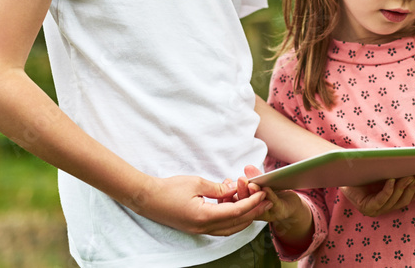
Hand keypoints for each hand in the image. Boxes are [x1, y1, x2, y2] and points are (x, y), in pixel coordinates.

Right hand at [126, 174, 271, 236]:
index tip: (263, 193)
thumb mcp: (197, 183)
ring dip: (243, 216)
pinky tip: (233, 204)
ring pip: (229, 228)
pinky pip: (219, 226)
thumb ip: (218, 188)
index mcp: (205, 217)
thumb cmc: (169, 189)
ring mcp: (199, 230)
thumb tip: (235, 188)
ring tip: (254, 203)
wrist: (147, 198)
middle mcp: (204, 228)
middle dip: (253, 212)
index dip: (252, 202)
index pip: (236, 211)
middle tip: (267, 201)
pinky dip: (230, 217)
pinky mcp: (195, 228)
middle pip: (236, 223)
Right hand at [234, 166, 305, 224]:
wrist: (290, 205)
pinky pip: (273, 204)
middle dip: (242, 190)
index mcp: (247, 204)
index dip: (233, 190)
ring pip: (257, 205)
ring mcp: (267, 212)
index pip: (236, 198)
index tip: (230, 180)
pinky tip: (267, 189)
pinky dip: (270, 196)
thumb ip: (256, 177)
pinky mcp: (279, 211)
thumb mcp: (264, 184)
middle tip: (241, 180)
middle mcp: (254, 211)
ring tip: (252, 185)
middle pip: (244, 202)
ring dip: (255, 194)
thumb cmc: (274, 194)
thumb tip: (248, 167)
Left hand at [340, 176, 414, 216]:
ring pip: (394, 200)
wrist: (342, 171)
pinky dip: (388, 190)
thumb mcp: (385, 169)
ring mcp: (375, 210)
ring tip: (408, 175)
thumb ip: (398, 169)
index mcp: (391, 201)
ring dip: (402, 187)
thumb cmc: (365, 168)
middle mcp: (384, 208)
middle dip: (412, 187)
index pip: (409, 198)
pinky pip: (381, 200)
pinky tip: (392, 181)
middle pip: (404, 200)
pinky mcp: (367, 208)